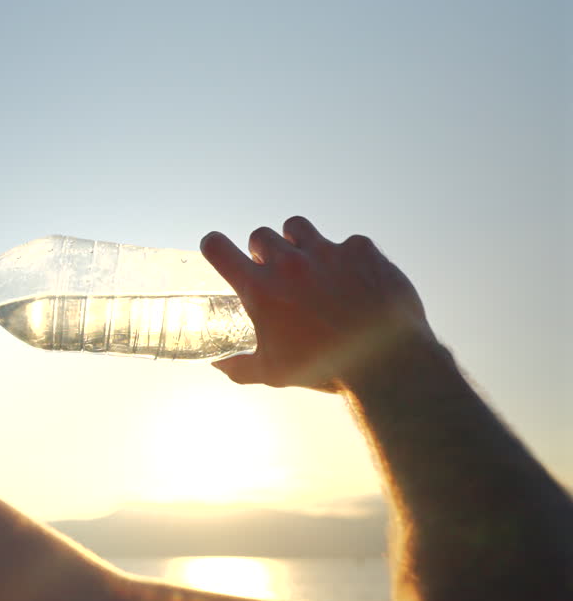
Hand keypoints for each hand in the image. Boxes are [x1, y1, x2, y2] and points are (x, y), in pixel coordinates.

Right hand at [200, 217, 437, 391]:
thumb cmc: (326, 369)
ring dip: (297, 241)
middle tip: (275, 271)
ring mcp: (326, 252)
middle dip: (263, 251)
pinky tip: (354, 279)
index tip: (216, 248)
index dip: (213, 245)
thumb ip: (239, 367)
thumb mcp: (274, 373)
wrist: (387, 362)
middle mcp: (289, 264)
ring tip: (309, 263)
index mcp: (261, 290)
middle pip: (260, 235)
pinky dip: (346, 257)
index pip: (219, 249)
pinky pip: (346, 243)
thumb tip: (218, 365)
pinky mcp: (361, 251)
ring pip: (297, 226)